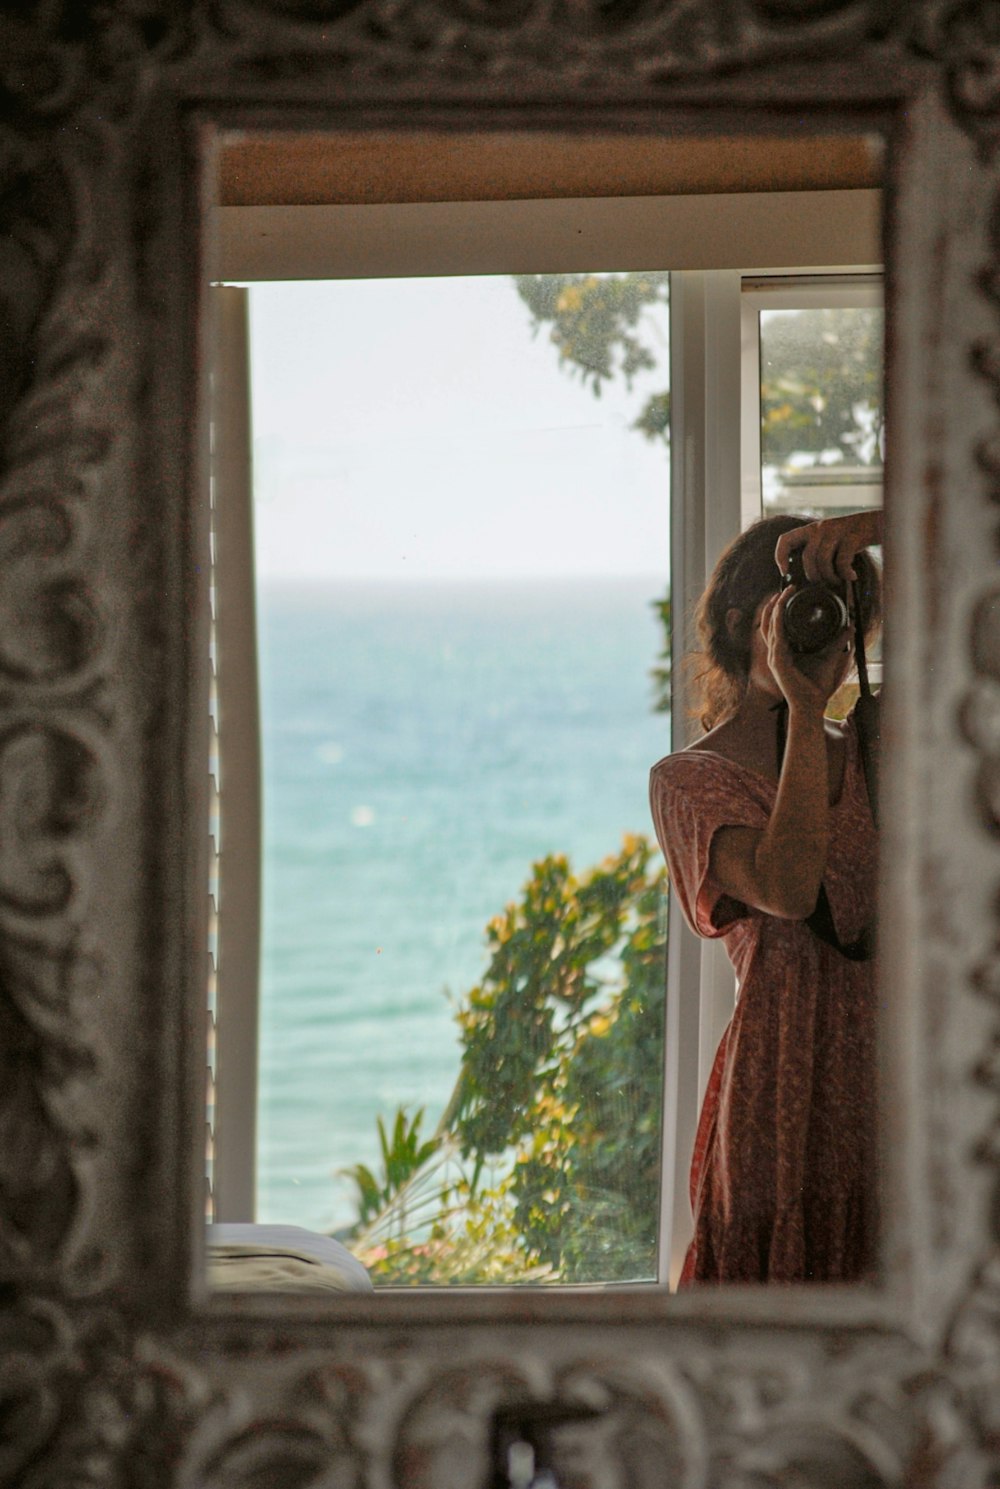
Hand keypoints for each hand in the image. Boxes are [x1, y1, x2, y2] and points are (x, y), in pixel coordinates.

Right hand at [760, 591, 849, 715]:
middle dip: (774, 604)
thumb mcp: (829, 656)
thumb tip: (850, 626)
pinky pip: (775, 635)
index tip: (788, 594)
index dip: (779, 610)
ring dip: (775, 607)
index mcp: (783, 652)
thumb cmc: (816, 686)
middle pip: (768, 623)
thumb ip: (838, 641)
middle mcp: (775, 653)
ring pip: (769, 625)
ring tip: (782, 593)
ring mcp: (773, 657)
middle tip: (785, 588)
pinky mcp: (777, 661)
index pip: (776, 626)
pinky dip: (777, 620)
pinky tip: (780, 608)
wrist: (811, 705)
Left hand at [774, 510, 881, 585]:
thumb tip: (807, 579)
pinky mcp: (852, 536)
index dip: (780, 556)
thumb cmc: (847, 538)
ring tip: (837, 581)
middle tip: (822, 583)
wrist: (874, 523)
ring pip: (823, 560)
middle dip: (813, 575)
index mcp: (810, 530)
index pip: (786, 539)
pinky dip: (845, 573)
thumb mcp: (827, 539)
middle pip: (807, 557)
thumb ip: (816, 551)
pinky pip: (842, 560)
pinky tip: (851, 576)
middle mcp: (820, 528)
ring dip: (829, 576)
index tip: (784, 572)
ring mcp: (836, 531)